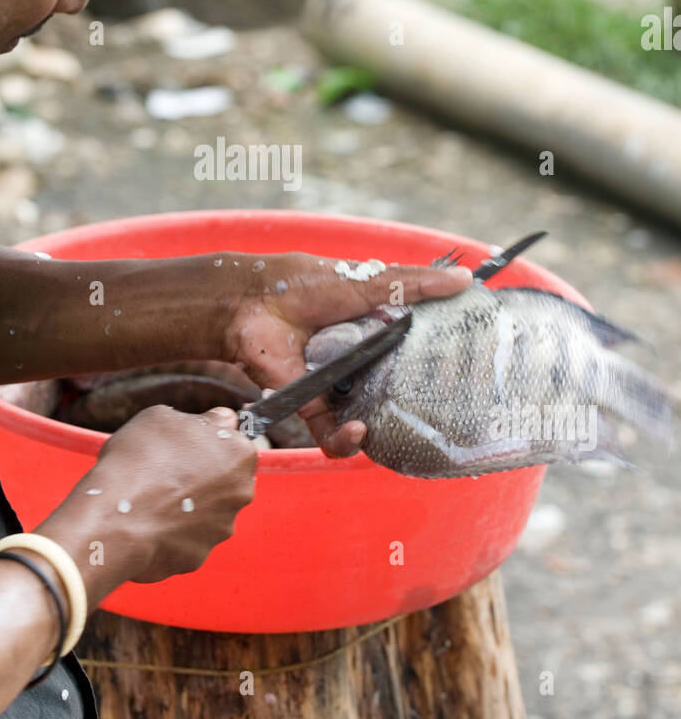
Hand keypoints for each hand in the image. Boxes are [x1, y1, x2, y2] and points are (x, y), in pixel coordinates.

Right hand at [38, 406, 257, 597]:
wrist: (113, 520)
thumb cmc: (139, 461)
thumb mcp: (164, 417)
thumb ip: (203, 420)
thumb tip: (220, 421)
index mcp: (240, 454)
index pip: (232, 440)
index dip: (205, 440)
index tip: (183, 445)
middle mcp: (240, 493)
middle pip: (223, 477)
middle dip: (200, 474)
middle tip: (164, 470)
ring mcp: (221, 529)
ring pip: (206, 510)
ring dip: (186, 504)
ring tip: (150, 498)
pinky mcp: (198, 557)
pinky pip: (186, 538)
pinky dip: (170, 531)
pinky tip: (147, 522)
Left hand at [223, 256, 471, 457]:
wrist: (251, 303)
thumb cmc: (305, 284)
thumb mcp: (366, 281)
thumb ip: (412, 284)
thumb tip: (466, 279)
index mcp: (376, 331)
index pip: (414, 354)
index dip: (436, 365)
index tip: (465, 373)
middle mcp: (360, 362)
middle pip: (395, 391)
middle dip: (416, 406)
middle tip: (441, 411)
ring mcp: (336, 386)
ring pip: (367, 419)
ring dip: (383, 427)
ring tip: (398, 425)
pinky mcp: (311, 405)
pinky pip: (332, 435)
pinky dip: (345, 439)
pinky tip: (359, 430)